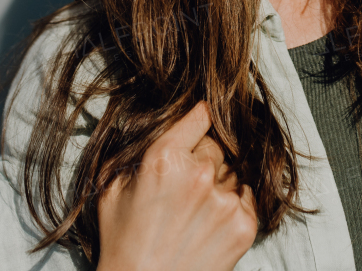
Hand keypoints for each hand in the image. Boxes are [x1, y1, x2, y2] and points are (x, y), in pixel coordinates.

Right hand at [96, 101, 257, 270]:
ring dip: (220, 183)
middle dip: (204, 158)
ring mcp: (225, 201)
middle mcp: (199, 175)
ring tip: (196, 210)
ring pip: (234, 172)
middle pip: (218, 146)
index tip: (202, 120)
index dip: (199, 120)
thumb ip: (138, 152)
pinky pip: (247, 198)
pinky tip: (210, 222)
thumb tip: (160, 128)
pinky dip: (233, 205)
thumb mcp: (114, 189)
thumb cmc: (123, 244)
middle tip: (187, 185)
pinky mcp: (244, 226)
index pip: (200, 116)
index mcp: (165, 160)